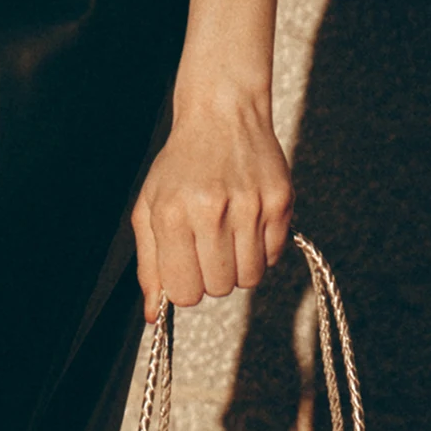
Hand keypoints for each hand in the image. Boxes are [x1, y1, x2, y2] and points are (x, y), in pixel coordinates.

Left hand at [130, 85, 289, 312]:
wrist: (222, 115)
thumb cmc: (179, 167)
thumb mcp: (149, 209)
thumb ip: (149, 265)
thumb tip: (155, 316)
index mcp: (172, 215)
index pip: (185, 292)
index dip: (185, 289)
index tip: (186, 272)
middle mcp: (212, 211)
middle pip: (219, 288)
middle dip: (211, 278)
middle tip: (207, 249)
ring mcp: (250, 206)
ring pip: (250, 278)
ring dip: (238, 267)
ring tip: (227, 237)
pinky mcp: (281, 200)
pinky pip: (274, 256)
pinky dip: (261, 250)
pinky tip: (248, 224)